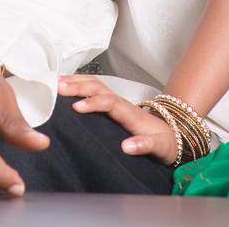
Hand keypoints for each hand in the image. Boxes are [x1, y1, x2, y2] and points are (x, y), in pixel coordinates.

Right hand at [58, 75, 178, 163]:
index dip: (93, 103)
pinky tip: (65, 86)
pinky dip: (78, 84)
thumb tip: (126, 146)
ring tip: (55, 82)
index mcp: (130, 113)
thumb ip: (145, 146)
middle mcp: (121, 103)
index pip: (110, 102)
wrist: (173, 136)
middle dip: (78, 86)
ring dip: (75, 81)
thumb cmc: (165, 143)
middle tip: (57, 88)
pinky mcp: (111, 105)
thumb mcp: (161, 147)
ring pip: (94, 84)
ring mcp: (116, 102)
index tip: (76, 107)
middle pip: (98, 87)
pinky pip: (93, 89)